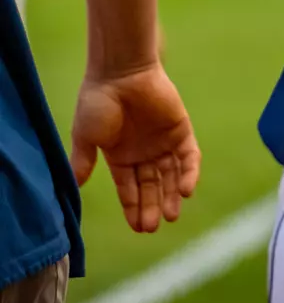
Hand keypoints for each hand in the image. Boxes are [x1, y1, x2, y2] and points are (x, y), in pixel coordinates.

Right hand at [70, 64, 200, 233]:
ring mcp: (163, 141)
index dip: (133, 208)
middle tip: (154, 227)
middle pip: (151, 185)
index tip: (138, 228)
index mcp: (120, 156)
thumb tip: (76, 185)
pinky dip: (189, 172)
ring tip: (172, 215)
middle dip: (152, 206)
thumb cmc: (98, 102)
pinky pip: (188, 155)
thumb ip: (84, 160)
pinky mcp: (181, 130)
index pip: (129, 188)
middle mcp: (143, 152)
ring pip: (171, 174)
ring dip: (172, 194)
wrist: (121, 73)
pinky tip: (186, 190)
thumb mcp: (86, 136)